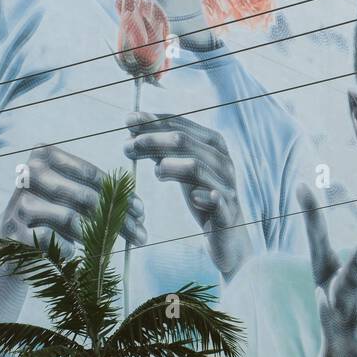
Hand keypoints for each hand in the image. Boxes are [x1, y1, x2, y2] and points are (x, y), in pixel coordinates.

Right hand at [0, 146, 146, 250]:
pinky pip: (52, 240)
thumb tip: (137, 208)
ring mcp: (18, 203)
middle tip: (139, 234)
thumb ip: (98, 193)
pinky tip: (71, 252)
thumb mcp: (70, 197)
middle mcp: (29, 174)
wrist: (9, 243)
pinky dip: (68, 249)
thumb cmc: (50, 216)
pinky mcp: (12, 232)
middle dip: (118, 218)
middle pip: (86, 197)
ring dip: (96, 235)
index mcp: (44, 155)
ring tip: (109, 244)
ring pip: (71, 219)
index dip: (120, 194)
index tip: (140, 212)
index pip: (91, 174)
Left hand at [124, 111, 249, 275]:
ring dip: (169, 166)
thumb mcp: (182, 168)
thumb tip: (133, 124)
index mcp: (213, 145)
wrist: (228, 236)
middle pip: (183, 141)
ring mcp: (226, 185)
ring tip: (154, 172)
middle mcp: (222, 160)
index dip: (153, 122)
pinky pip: (216, 200)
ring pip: (196, 167)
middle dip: (152, 140)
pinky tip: (193, 197)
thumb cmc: (202, 196)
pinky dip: (203, 196)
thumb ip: (162, 148)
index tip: (127, 121)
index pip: (180, 124)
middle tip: (127, 146)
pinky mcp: (227, 212)